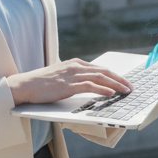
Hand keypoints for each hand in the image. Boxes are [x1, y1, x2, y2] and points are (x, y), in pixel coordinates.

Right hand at [7, 59, 133, 105]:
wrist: (26, 84)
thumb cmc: (41, 83)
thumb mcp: (61, 76)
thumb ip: (74, 78)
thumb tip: (87, 85)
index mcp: (75, 63)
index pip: (100, 68)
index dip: (114, 75)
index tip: (124, 81)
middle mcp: (76, 66)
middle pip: (104, 71)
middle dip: (120, 79)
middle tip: (131, 86)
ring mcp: (72, 75)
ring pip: (100, 77)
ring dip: (116, 84)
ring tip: (126, 91)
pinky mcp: (68, 85)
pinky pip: (90, 85)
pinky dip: (102, 89)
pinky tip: (111, 93)